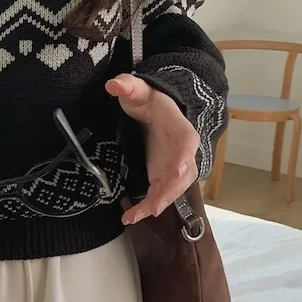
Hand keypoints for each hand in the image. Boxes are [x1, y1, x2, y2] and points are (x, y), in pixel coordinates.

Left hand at [106, 74, 199, 226]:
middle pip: (181, 175)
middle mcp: (184, 153)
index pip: (187, 144)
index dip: (183, 158)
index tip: (177, 170)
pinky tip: (130, 216)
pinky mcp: (163, 177)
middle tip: (152, 207)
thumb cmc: (150, 102)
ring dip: (155, 205)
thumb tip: (114, 84)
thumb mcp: (139, 91)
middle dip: (168, 192)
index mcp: (182, 130)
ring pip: (171, 190)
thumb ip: (129, 86)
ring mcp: (175, 168)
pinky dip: (147, 206)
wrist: (156, 113)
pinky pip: (159, 195)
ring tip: (134, 216)